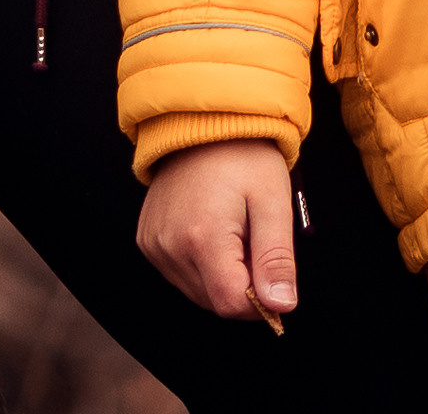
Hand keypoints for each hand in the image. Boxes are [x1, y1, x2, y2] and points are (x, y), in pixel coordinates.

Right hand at [137, 139, 298, 322]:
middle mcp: (170, 246)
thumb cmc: (243, 155)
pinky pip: (180, 274)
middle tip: (250, 236)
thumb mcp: (272, 200)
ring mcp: (154, 244)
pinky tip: (209, 229)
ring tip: (230, 228)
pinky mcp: (147, 241)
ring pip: (198, 292)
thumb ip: (276, 258)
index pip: (232, 305)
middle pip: (215, 302)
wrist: (202, 120)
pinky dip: (201, 263)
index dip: (259, 297)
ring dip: (221, 273)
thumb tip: (280, 306)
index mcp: (202, 238)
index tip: (269, 266)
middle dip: (241, 281)